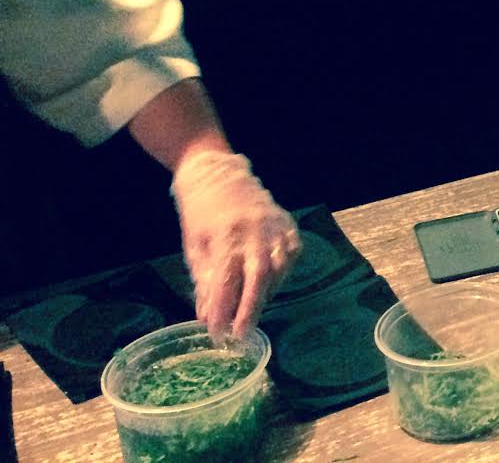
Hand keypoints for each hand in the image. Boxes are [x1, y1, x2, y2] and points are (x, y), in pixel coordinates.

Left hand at [170, 150, 299, 337]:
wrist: (218, 175)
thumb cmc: (201, 215)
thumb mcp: (195, 248)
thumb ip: (205, 281)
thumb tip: (208, 317)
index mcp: (226, 235)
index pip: (225, 281)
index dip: (221, 310)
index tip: (216, 334)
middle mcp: (255, 231)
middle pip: (259, 277)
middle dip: (250, 310)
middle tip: (241, 336)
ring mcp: (275, 226)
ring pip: (279, 268)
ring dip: (265, 294)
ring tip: (250, 310)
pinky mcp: (288, 224)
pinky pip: (291, 256)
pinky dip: (281, 275)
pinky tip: (269, 285)